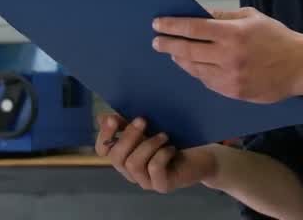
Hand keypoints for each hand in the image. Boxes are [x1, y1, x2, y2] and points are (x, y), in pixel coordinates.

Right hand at [95, 114, 216, 193]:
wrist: (199, 157)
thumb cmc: (170, 141)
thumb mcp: (147, 129)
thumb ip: (126, 123)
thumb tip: (104, 117)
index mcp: (124, 156)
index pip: (103, 150)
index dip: (104, 135)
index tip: (113, 118)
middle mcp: (131, 171)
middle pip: (117, 158)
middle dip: (128, 136)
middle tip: (142, 120)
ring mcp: (146, 181)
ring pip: (133, 164)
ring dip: (148, 145)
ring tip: (163, 135)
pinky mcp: (162, 186)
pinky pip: (154, 169)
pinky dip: (161, 154)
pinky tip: (171, 147)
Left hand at [153, 8, 302, 102]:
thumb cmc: (276, 37)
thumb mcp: (250, 17)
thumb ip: (222, 16)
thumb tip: (195, 13)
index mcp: (233, 33)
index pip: (192, 28)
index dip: (171, 26)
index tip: (157, 24)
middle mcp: (229, 56)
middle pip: (188, 50)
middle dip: (168, 44)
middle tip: (156, 41)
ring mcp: (231, 77)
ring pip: (195, 69)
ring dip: (180, 60)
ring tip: (172, 53)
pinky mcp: (234, 93)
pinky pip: (207, 82)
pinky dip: (197, 73)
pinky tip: (192, 66)